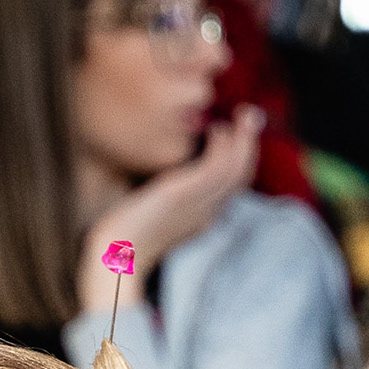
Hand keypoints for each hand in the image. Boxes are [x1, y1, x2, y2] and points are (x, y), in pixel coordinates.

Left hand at [79, 108, 263, 308]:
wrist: (116, 254)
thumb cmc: (127, 235)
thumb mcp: (154, 212)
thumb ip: (166, 196)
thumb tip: (163, 180)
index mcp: (204, 215)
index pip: (235, 184)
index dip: (242, 156)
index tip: (239, 132)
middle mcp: (209, 210)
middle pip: (243, 174)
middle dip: (251, 142)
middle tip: (250, 114)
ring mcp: (201, 204)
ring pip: (239, 168)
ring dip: (245, 138)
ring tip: (243, 113)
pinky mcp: (186, 194)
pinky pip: (219, 165)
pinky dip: (224, 144)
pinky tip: (215, 129)